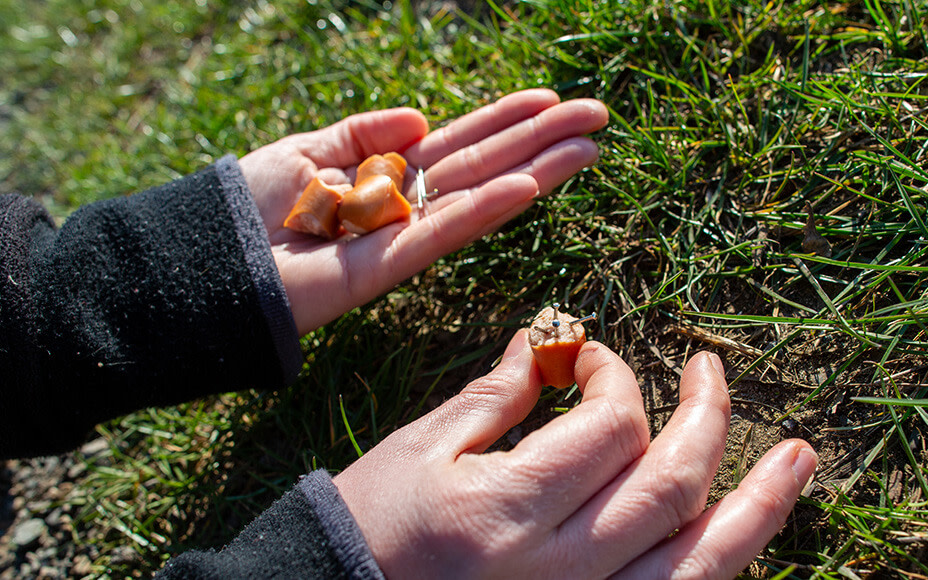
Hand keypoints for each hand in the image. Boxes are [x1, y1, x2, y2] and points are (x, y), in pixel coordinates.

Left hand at [238, 89, 608, 333]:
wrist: (203, 264)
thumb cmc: (245, 208)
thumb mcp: (305, 150)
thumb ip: (363, 134)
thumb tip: (423, 117)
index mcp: (384, 175)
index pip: (457, 143)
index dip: (503, 121)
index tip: (549, 101)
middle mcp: (403, 204)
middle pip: (482, 165)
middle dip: (540, 141)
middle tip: (598, 117)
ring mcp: (400, 235)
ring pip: (477, 195)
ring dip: (535, 170)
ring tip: (588, 148)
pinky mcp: (386, 266)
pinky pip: (442, 231)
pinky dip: (484, 208)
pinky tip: (526, 184)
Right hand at [334, 332, 816, 578]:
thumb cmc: (372, 525)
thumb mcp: (422, 450)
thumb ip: (495, 395)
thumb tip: (545, 344)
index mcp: (505, 509)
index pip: (607, 426)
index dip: (610, 374)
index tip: (586, 356)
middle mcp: (557, 570)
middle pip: (669, 484)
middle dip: (702, 416)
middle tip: (708, 369)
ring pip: (702, 558)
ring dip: (759, 504)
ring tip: (799, 457)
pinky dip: (723, 559)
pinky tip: (747, 525)